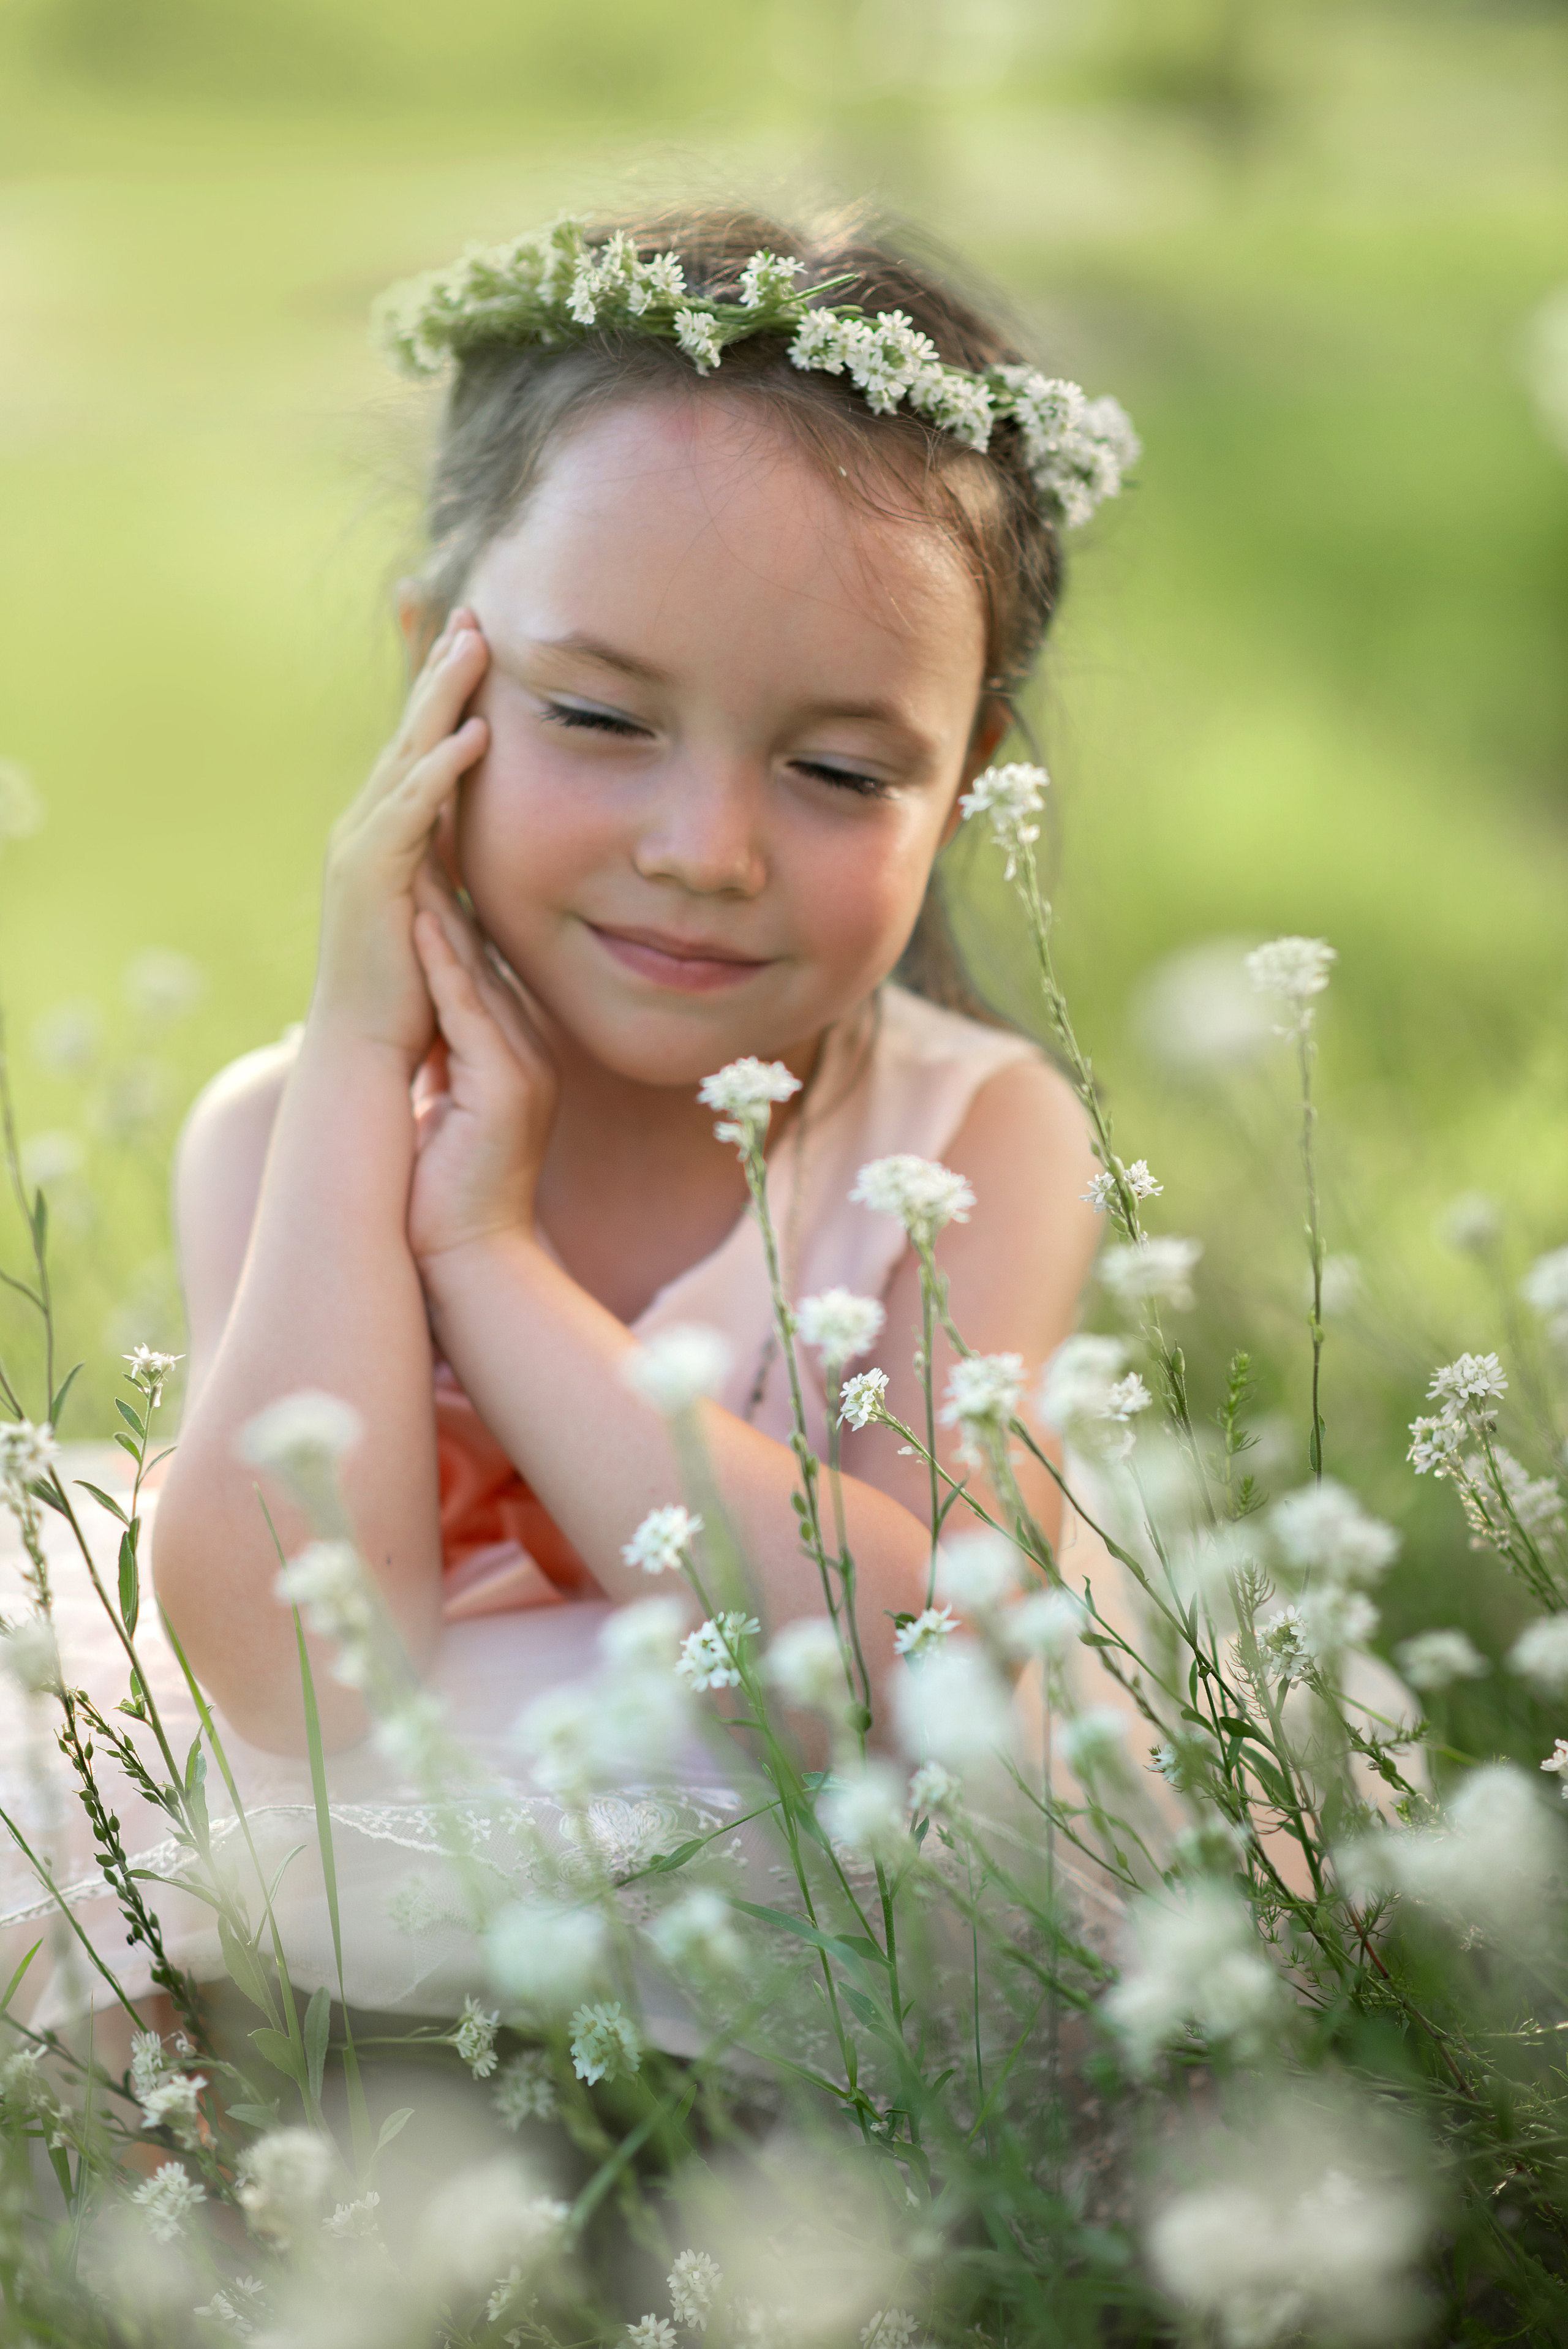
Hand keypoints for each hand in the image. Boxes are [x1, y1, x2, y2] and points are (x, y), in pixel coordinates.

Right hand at [311, 608, 490, 1068]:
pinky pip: (413, 808)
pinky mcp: (373, 876)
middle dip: (438, 668)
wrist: (368, 1052)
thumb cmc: (415, 997)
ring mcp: (363, 848)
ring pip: (409, 754)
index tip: (463, 633)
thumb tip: (493, 861)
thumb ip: (463, 877)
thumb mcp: (450, 916)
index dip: (436, 688)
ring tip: (476, 644)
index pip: (418, 745)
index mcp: (387, 834)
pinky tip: (476, 733)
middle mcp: (366, 827)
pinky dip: (443, 769)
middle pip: (409, 730)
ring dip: (442, 697)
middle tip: (471, 609)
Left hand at [406, 866, 558, 1269]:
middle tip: (426, 823)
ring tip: (417, 848)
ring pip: (479, 971)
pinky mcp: (505, 1086)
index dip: (454, 908)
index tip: (424, 855)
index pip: (483, 967)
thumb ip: (451, 1068)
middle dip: (454, 889)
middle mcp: (531, 1050)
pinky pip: (469, 1012)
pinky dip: (442, 965)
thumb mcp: (451, 1113)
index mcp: (518, 1055)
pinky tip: (418, 918)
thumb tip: (431, 1041)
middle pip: (487, 953)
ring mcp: (525, 1067)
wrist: (473, 1261)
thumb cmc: (449, 1198)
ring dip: (445, 909)